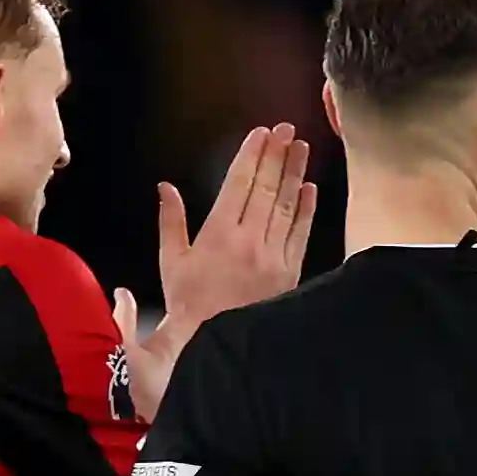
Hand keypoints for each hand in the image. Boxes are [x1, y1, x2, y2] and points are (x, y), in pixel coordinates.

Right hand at [112, 127, 315, 415]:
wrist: (216, 345)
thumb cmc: (188, 306)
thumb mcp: (170, 263)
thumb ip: (171, 222)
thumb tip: (166, 188)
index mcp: (218, 234)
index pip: (239, 184)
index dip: (251, 155)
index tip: (261, 133)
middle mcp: (249, 240)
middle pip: (267, 188)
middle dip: (277, 155)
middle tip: (287, 129)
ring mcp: (273, 255)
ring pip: (287, 205)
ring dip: (294, 173)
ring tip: (301, 148)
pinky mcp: (289, 272)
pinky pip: (301, 233)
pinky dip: (306, 209)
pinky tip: (310, 188)